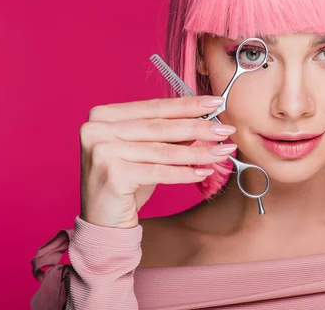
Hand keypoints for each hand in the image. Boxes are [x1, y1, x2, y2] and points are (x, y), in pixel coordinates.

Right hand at [79, 96, 236, 228]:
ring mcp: (102, 151)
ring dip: (198, 151)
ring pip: (163, 150)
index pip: (154, 107)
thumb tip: (205, 118)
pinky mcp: (112, 174)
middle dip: (199, 127)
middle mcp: (97, 129)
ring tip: (223, 151)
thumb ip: (168, 133)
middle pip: (160, 127)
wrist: (102, 221)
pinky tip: (204, 171)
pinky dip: (184, 173)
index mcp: (103, 115)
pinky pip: (159, 172)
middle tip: (226, 129)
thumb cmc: (125, 182)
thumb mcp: (146, 152)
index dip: (188, 105)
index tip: (216, 102)